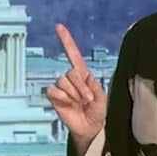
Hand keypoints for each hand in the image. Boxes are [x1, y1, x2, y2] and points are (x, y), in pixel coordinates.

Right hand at [46, 24, 107, 145]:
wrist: (90, 128)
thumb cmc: (98, 112)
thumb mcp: (102, 96)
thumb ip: (94, 84)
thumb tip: (83, 76)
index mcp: (84, 75)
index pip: (73, 54)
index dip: (66, 40)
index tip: (59, 27)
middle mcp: (71, 79)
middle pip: (71, 72)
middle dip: (81, 86)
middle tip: (88, 99)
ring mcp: (62, 88)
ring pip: (63, 81)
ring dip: (73, 94)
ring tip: (80, 104)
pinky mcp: (55, 97)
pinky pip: (54, 91)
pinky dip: (62, 98)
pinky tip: (69, 105)